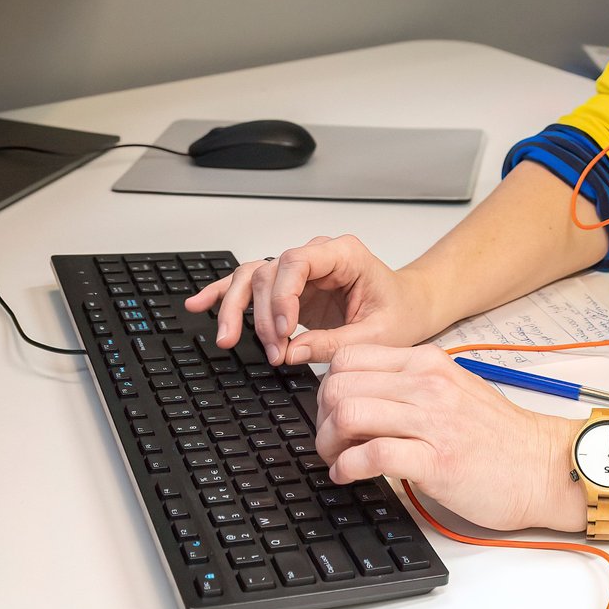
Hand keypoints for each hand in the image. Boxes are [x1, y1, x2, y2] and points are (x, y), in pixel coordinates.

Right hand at [184, 235, 429, 365]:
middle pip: (270, 272)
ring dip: (237, 308)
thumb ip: (333, 343)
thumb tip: (291, 352)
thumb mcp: (378, 335)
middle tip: (274, 353)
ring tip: (227, 338)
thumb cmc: (400, 312)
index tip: (284, 332)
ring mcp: (301, 271)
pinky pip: (250, 284)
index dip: (282, 296)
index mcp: (344, 254)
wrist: (409, 308)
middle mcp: (318, 256)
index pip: (297, 262)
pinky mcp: (290, 289)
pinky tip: (199, 304)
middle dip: (263, 315)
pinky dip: (224, 293)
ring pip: (253, 277)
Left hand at [315, 342, 581, 532]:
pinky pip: (372, 454)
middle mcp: (427, 384)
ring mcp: (432, 420)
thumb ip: (410, 384)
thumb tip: (360, 394)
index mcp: (428, 362)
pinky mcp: (436, 460)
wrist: (541, 466)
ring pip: (350, 413)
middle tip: (331, 440)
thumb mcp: (453, 389)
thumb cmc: (498, 436)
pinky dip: (347, 467)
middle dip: (322, 416)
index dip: (328, 386)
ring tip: (338, 459)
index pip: (349, 356)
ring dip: (329, 443)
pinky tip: (349, 475)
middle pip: (340, 383)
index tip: (333, 411)